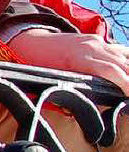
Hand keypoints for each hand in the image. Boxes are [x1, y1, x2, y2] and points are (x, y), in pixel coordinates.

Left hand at [7, 29, 128, 94]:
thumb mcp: (50, 78)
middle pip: (122, 64)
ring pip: (124, 56)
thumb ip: (68, 92)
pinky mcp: (98, 40)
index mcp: (78, 57)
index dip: (125, 83)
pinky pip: (120, 51)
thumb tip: (79, 112)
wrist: (32, 39)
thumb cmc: (39, 61)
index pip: (109, 70)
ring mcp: (96, 42)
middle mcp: (91, 47)